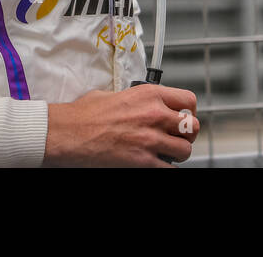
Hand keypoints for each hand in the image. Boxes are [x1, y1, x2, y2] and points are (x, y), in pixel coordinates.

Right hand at [44, 85, 199, 166]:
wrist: (70, 133)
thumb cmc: (84, 114)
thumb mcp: (113, 94)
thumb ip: (135, 98)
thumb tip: (141, 103)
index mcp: (149, 94)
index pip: (189, 100)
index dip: (188, 110)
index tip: (183, 116)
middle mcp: (154, 115)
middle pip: (192, 126)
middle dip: (186, 133)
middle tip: (176, 136)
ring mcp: (151, 139)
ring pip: (185, 150)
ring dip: (178, 152)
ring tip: (167, 152)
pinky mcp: (144, 161)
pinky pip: (170, 168)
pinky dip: (166, 167)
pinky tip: (156, 163)